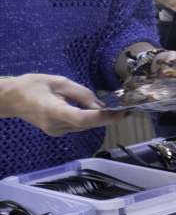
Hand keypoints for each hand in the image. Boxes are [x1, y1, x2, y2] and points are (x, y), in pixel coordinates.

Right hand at [0, 74, 123, 136]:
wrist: (10, 98)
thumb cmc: (31, 86)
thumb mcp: (59, 82)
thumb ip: (82, 94)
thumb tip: (102, 105)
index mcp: (52, 110)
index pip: (83, 119)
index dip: (104, 117)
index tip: (121, 111)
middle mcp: (54, 125)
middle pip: (87, 124)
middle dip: (107, 117)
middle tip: (126, 107)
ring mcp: (55, 131)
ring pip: (85, 126)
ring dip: (99, 118)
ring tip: (114, 107)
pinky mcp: (56, 132)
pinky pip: (78, 126)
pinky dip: (88, 119)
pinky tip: (94, 110)